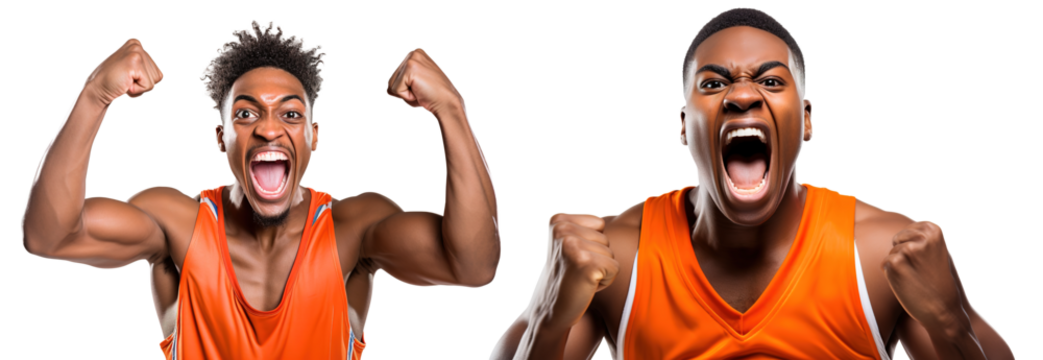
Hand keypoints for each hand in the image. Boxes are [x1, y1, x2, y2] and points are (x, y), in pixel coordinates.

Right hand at [83, 38, 163, 106]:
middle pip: (158, 75)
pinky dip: (137, 90)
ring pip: (154, 81)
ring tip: (124, 82)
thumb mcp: (134, 70)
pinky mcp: (134, 60)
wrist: (96, 90)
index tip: (128, 77)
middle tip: (125, 80)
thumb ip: (146, 67)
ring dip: (140, 88)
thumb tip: (160, 74)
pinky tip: (124, 84)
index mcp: (137, 44)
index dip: (144, 80)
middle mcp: (136, 44)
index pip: (157, 71)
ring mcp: (135, 51)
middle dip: (143, 84)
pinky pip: (148, 85)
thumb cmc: (115, 82)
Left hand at [384, 48, 463, 116]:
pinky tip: (420, 92)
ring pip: (391, 85)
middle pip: (391, 80)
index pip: (394, 76)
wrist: (447, 104)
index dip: (405, 88)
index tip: (421, 87)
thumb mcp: (414, 83)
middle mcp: (414, 52)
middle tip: (422, 90)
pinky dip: (407, 96)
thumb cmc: (431, 96)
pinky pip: (396, 89)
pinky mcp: (411, 68)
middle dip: (404, 91)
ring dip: (405, 94)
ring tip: (421, 91)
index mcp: (416, 53)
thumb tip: (387, 89)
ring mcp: (412, 58)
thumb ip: (401, 80)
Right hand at [535, 213, 618, 331]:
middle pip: (606, 239)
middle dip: (598, 258)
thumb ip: (586, 227)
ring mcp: (572, 246)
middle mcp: (562, 229)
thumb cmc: (567, 277)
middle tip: (577, 271)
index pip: (599, 223)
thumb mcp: (570, 242)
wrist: (550, 310)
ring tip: (580, 278)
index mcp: (557, 220)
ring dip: (601, 270)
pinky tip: (585, 287)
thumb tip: (631, 213)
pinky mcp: (585, 265)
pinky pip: (614, 269)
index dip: (593, 244)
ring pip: (611, 254)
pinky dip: (605, 282)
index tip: (574, 258)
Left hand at [883, 220, 966, 331]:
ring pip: (891, 252)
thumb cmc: (939, 281)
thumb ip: (925, 238)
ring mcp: (908, 248)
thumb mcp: (939, 252)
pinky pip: (884, 263)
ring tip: (916, 277)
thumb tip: (907, 230)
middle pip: (898, 239)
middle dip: (904, 253)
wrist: (943, 309)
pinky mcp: (895, 262)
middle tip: (921, 270)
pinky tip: (907, 282)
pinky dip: (891, 273)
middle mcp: (921, 235)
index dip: (914, 247)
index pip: (909, 230)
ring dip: (899, 265)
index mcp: (934, 229)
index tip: (926, 260)